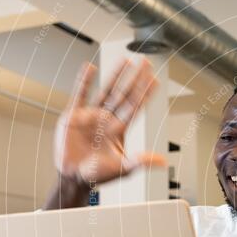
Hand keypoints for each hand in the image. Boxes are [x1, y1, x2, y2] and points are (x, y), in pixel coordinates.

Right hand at [54, 58, 164, 188]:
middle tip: (145, 62)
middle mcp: (107, 119)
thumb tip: (163, 162)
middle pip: (124, 94)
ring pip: (106, 90)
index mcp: (119, 129)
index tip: (154, 79)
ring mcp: (91, 115)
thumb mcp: (122, 168)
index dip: (145, 93)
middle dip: (135, 78)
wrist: (73, 177)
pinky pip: (79, 94)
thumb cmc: (98, 174)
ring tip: (125, 59)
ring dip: (115, 75)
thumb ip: (141, 161)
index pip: (135, 106)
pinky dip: (84, 81)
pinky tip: (90, 67)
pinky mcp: (73, 116)